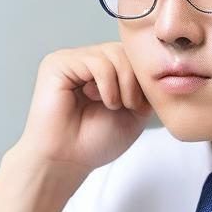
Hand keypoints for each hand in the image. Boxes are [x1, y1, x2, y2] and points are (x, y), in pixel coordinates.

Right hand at [14, 42, 155, 174]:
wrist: (67, 161)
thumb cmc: (95, 141)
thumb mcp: (135, 111)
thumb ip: (145, 85)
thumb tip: (154, 64)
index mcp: (102, 70)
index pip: (132, 54)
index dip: (144, 77)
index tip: (141, 106)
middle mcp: (86, 60)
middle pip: (125, 50)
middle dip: (136, 80)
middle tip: (131, 106)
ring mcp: (71, 60)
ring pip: (114, 53)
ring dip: (124, 83)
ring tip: (114, 106)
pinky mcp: (57, 64)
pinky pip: (97, 61)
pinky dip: (107, 84)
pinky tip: (100, 100)